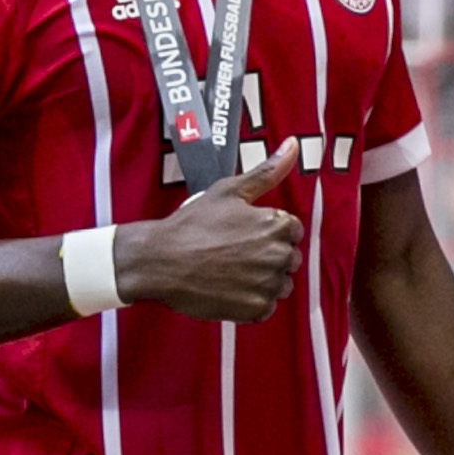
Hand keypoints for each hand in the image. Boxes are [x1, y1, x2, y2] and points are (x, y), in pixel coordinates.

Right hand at [109, 157, 303, 324]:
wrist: (161, 261)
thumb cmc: (192, 224)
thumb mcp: (229, 190)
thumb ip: (267, 170)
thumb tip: (293, 144)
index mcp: (276, 225)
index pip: (292, 231)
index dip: (268, 232)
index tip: (245, 234)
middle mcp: (278, 255)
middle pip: (288, 259)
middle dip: (268, 256)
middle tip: (235, 253)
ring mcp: (268, 285)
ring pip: (280, 285)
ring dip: (262, 280)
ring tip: (232, 271)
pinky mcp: (256, 309)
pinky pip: (266, 307)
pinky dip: (251, 301)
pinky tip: (229, 288)